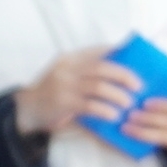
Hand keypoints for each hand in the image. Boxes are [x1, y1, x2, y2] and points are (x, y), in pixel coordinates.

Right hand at [15, 50, 142, 137]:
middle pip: (102, 68)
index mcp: (71, 58)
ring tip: (129, 103)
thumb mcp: (67, 76)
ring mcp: (64, 85)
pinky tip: (114, 116)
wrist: (27, 109)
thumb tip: (121, 76)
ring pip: (98, 86)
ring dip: (118, 95)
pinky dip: (105, 110)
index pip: (99, 51)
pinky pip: (89, 105)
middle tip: (139, 86)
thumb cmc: (54, 94)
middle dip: (124, 76)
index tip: (136, 59)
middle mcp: (68, 68)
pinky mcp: (63, 103)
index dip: (119, 53)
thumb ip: (87, 73)